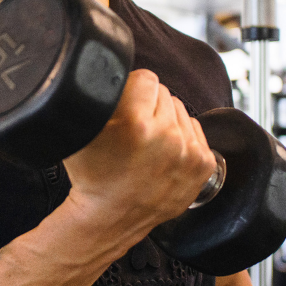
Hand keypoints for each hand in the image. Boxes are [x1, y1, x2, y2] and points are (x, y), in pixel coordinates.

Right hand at [62, 69, 216, 240]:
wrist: (109, 217)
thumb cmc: (93, 175)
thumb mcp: (81, 130)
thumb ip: (97, 95)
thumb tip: (109, 68)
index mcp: (135, 123)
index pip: (147, 78)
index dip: (131, 90)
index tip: (124, 107)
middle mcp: (167, 136)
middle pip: (165, 92)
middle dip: (148, 105)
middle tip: (133, 130)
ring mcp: (189, 152)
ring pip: (180, 110)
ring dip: (166, 120)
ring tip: (147, 143)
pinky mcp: (203, 165)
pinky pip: (195, 130)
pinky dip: (181, 138)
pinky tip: (163, 154)